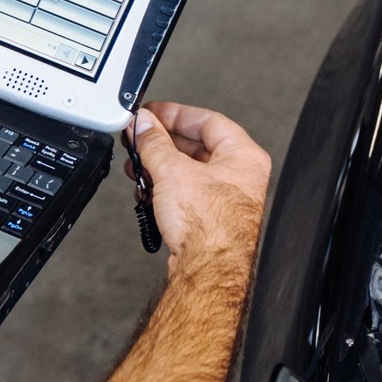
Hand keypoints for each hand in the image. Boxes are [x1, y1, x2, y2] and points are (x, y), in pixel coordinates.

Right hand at [125, 100, 269, 265]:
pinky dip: (165, 188)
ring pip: (189, 171)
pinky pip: (185, 193)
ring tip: (138, 164)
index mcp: (244, 156)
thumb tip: (144, 125)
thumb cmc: (210, 226)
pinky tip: (147, 190)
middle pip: (197, 146)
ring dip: (160, 166)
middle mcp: (241, 175)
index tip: (153, 113)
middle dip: (163, 142)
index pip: (208, 120)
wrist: (208, 269)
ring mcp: (227, 198)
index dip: (176, 114)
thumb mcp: (173, 171)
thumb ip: (154, 143)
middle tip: (140, 137)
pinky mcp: (211, 218)